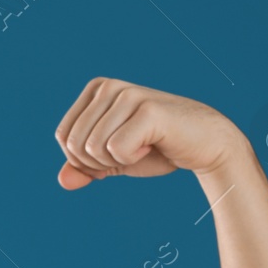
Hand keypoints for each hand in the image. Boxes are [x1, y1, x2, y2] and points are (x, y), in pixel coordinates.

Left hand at [53, 77, 252, 189]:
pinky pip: (116, 150)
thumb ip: (84, 168)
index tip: (114, 152)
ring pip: (93, 148)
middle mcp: (109, 87)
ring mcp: (128, 95)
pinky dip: (133, 158)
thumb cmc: (155, 150)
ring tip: (142, 146)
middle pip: (74, 144)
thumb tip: (62, 181)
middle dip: (99, 162)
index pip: (63, 136)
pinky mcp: (148, 110)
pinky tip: (153, 145)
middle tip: (130, 151)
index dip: (83, 159)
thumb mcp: (111, 161)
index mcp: (96, 90)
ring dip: (117, 161)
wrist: (204, 146)